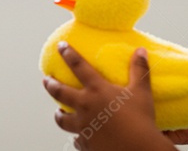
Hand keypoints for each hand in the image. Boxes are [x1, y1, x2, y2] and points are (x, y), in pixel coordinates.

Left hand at [43, 43, 174, 150]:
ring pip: (63, 120)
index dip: (68, 54)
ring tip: (58, 112)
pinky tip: (79, 137)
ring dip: (59, 115)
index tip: (60, 46)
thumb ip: (139, 70)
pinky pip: (77, 139)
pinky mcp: (86, 143)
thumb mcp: (141, 91)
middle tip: (46, 80)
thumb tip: (140, 51)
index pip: (79, 66)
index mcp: (97, 90)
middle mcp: (85, 106)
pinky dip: (77, 137)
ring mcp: (83, 126)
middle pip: (61, 92)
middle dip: (51, 84)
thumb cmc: (140, 119)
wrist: (137, 149)